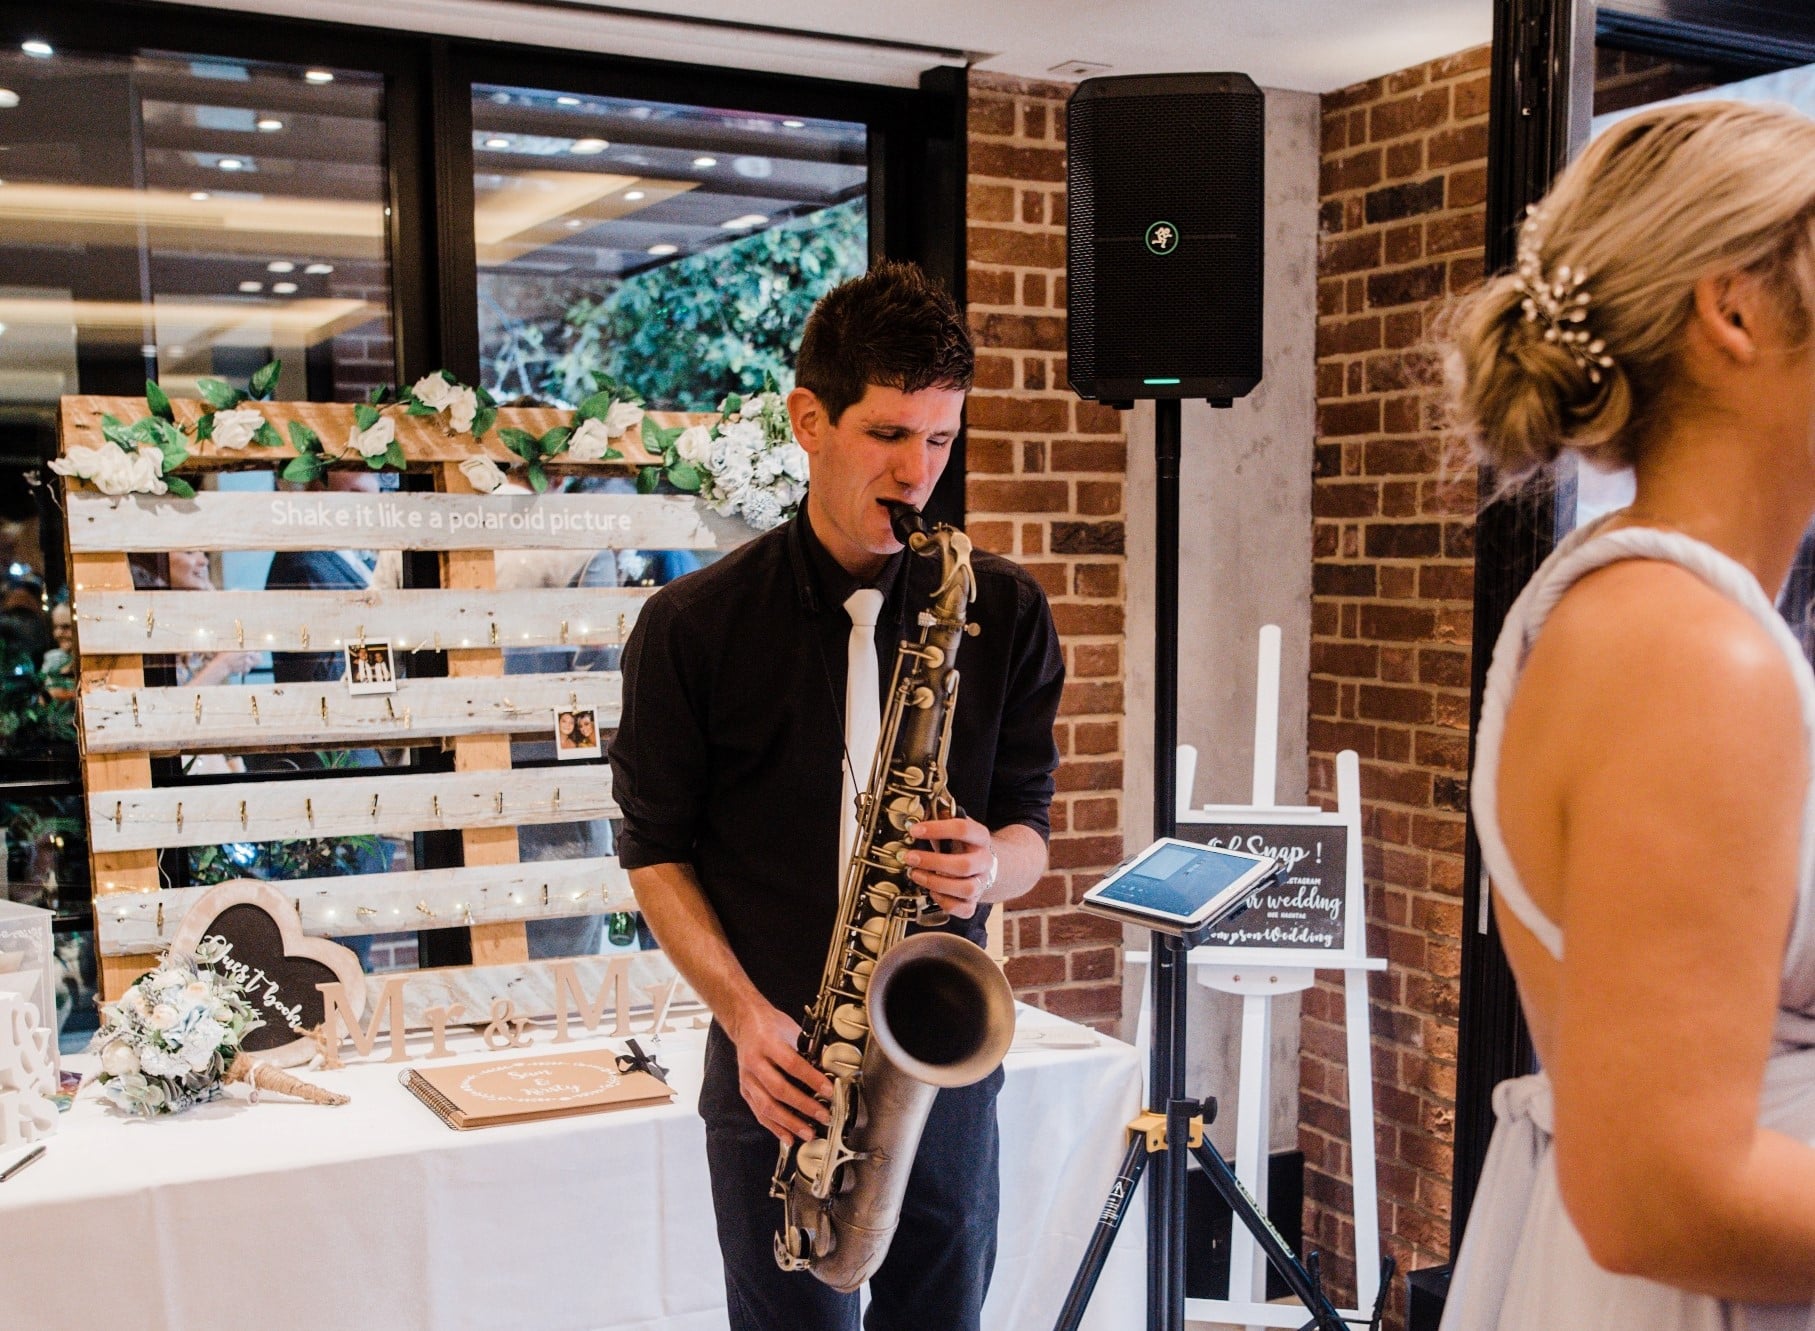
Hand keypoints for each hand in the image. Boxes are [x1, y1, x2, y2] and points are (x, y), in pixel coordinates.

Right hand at [726, 998, 833, 1144]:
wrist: (745, 1022)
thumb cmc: (771, 1026)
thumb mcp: (792, 1030)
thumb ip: (810, 1050)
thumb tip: (833, 1068)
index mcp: (768, 1043)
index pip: (792, 1064)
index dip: (811, 1079)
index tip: (829, 1090)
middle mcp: (754, 1062)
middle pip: (778, 1089)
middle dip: (803, 1106)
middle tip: (823, 1115)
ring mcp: (747, 1079)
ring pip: (767, 1106)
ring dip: (789, 1123)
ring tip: (808, 1133)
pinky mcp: (745, 1091)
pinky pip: (759, 1113)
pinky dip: (775, 1127)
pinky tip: (788, 1137)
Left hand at [903, 816, 994, 918]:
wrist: (987, 864)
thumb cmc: (964, 844)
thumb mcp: (957, 828)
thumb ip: (941, 820)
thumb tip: (915, 816)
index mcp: (980, 837)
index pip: (963, 829)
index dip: (937, 829)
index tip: (914, 830)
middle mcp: (984, 861)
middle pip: (964, 865)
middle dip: (933, 862)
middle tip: (910, 858)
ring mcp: (981, 882)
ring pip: (965, 888)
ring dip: (936, 882)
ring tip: (915, 874)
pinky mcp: (975, 901)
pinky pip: (964, 908)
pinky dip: (945, 902)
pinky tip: (932, 892)